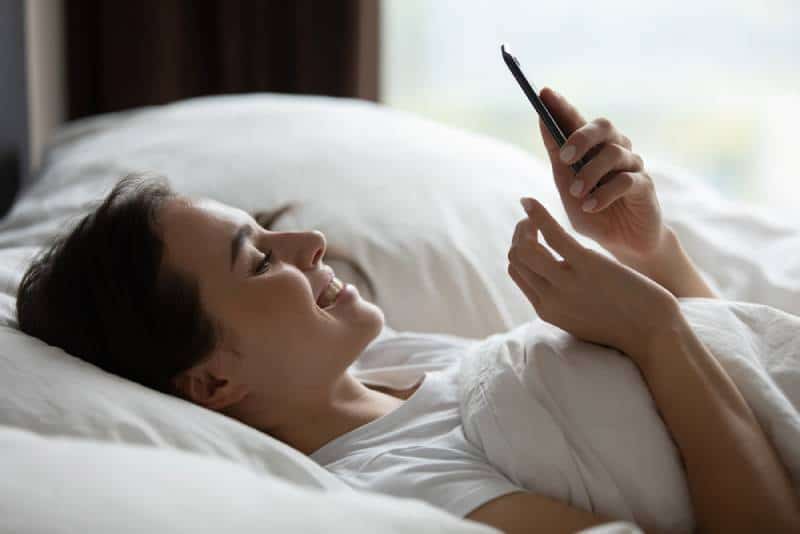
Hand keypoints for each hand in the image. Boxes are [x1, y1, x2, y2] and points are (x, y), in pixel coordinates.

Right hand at [508, 197, 679, 361]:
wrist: (654, 334)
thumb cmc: (625, 325)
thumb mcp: (583, 319)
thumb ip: (565, 300)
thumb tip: (557, 283)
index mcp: (548, 310)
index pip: (516, 273)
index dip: (518, 249)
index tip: (531, 236)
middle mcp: (551, 298)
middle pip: (516, 258)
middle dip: (519, 234)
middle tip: (532, 222)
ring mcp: (567, 283)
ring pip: (525, 248)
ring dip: (526, 225)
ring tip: (534, 215)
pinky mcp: (588, 266)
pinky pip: (552, 236)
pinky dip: (537, 215)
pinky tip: (530, 201)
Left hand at [537, 87, 667, 261]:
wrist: (621, 245)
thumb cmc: (593, 213)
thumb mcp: (567, 189)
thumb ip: (557, 160)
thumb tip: (543, 125)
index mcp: (591, 148)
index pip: (576, 119)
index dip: (561, 105)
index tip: (544, 93)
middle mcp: (614, 149)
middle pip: (603, 126)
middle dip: (580, 137)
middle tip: (563, 158)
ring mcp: (632, 165)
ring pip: (613, 153)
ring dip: (589, 173)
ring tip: (577, 194)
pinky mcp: (645, 185)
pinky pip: (626, 180)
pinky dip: (604, 194)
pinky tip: (590, 206)